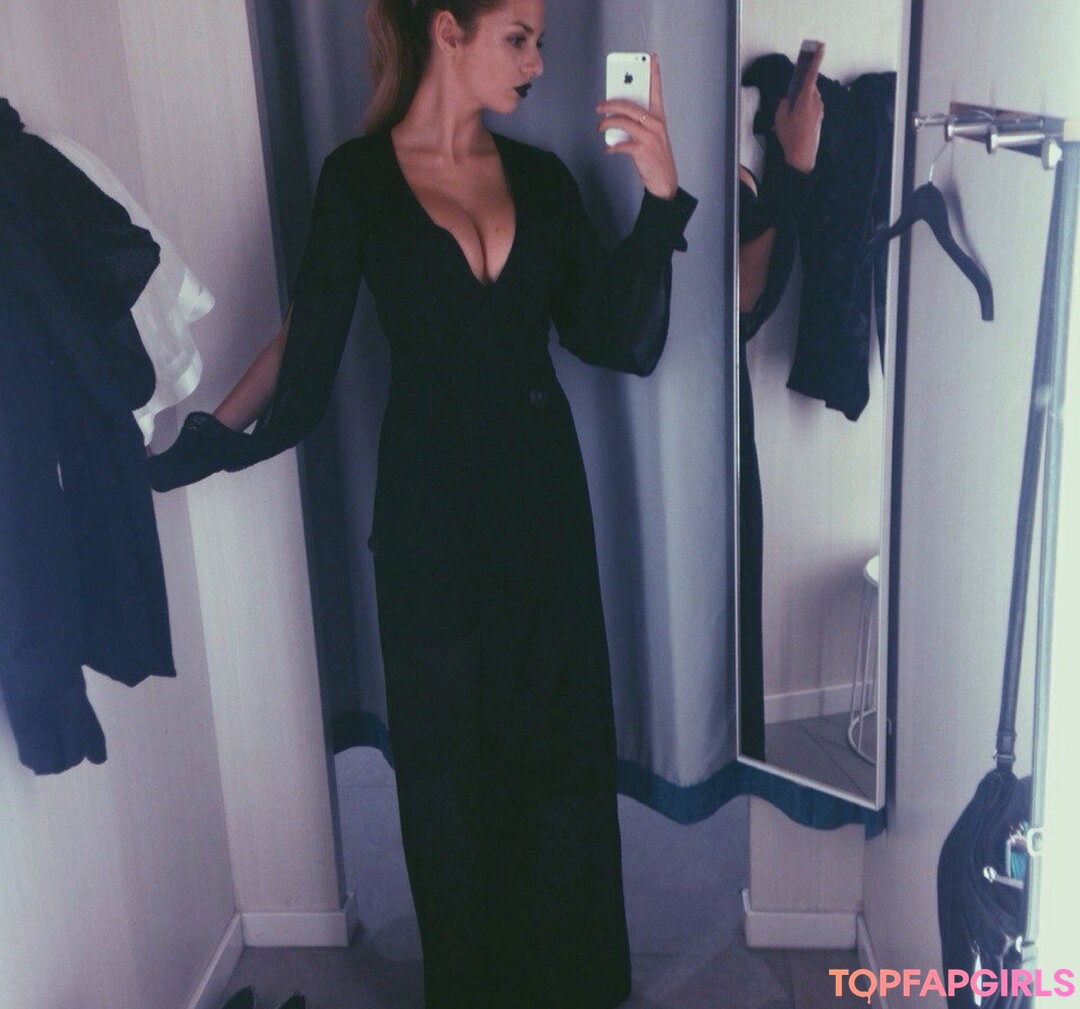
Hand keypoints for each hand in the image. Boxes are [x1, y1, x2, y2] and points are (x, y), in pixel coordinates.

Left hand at [596, 53, 678, 199]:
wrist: (664, 181)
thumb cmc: (655, 157)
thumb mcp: (651, 136)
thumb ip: (639, 123)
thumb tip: (617, 117)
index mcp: (659, 117)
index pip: (657, 90)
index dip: (654, 72)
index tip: (652, 57)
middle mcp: (655, 124)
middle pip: (630, 105)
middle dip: (612, 103)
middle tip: (600, 107)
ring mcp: (649, 137)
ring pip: (623, 121)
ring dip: (608, 124)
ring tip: (600, 127)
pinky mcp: (642, 150)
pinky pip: (621, 144)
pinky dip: (612, 147)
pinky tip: (608, 149)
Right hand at [773, 43, 824, 172]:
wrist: (802, 156)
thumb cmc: (790, 136)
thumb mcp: (780, 118)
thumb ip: (784, 103)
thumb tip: (788, 98)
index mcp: (805, 99)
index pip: (811, 74)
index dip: (816, 59)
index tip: (821, 46)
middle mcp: (815, 102)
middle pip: (809, 87)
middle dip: (800, 90)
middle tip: (790, 103)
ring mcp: (819, 110)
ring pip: (810, 98)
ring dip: (801, 103)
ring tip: (792, 119)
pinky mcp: (820, 117)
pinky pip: (811, 108)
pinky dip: (804, 111)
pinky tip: (797, 124)